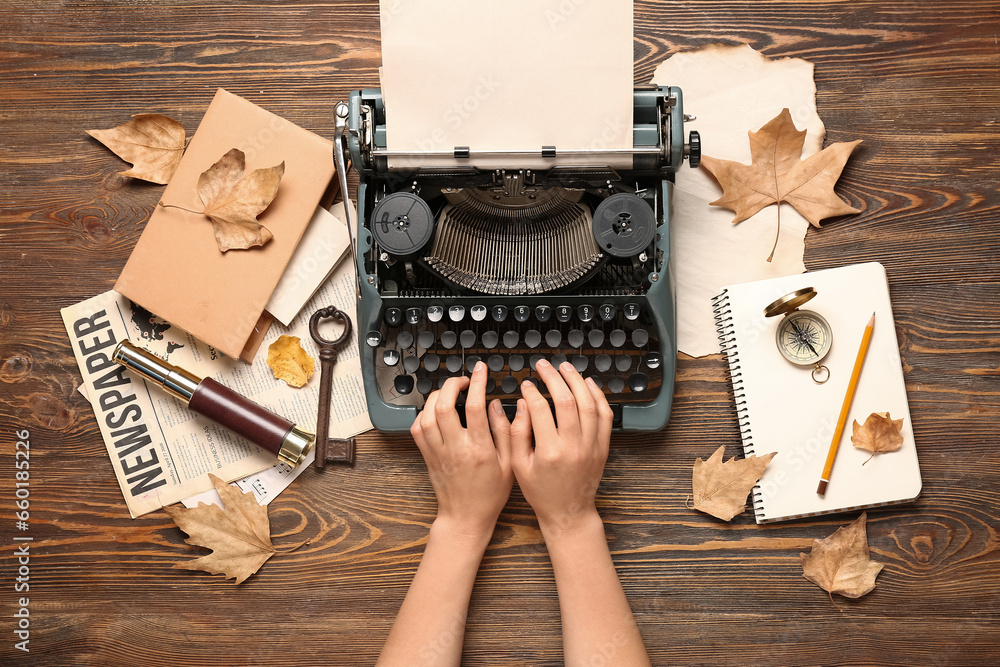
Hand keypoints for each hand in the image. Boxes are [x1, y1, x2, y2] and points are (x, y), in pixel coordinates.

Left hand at [410, 361, 513, 536]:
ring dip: (436, 396)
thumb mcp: (510, 464)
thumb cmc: (490, 494)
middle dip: (451, 384)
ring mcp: (437, 452)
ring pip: (427, 414)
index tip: (481, 371)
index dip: (477, 383)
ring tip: (450, 391)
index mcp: (478, 449)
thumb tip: (496, 405)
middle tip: (463, 380)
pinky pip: (418, 428)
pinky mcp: (427, 456)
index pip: (474, 407)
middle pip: (443, 405)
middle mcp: (455, 448)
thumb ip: (506, 432)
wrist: (465, 517)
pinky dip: (424, 413)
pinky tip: (435, 410)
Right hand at [509, 359, 613, 533]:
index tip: (526, 384)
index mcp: (550, 452)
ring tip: (565, 367)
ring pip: (588, 404)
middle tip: (544, 366)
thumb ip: (517, 434)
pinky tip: (587, 384)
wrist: (568, 512)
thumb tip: (522, 405)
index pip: (541, 409)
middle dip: (554, 378)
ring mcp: (592, 446)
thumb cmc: (541, 492)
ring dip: (577, 381)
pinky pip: (605, 415)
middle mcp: (574, 446)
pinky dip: (598, 396)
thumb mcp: (518, 466)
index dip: (532, 391)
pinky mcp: (602, 447)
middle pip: (567, 400)